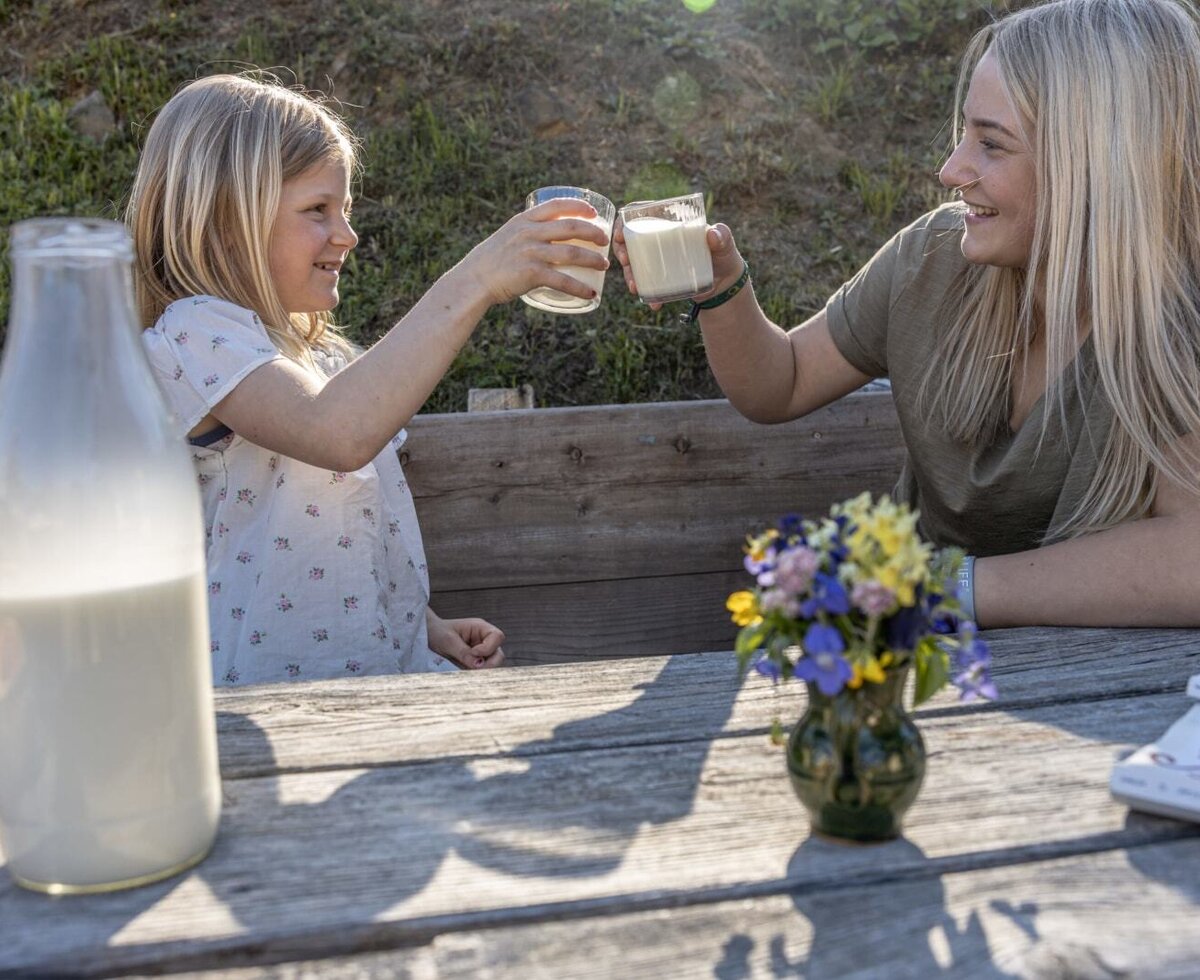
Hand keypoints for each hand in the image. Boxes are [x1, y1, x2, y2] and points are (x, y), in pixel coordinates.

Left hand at [426, 609, 505, 668]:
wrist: (427, 637)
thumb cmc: (437, 632)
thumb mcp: (448, 641)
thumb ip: (464, 652)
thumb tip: (479, 665)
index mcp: (480, 628)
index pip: (497, 637)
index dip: (489, 647)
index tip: (473, 653)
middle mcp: (484, 640)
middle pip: (498, 654)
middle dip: (488, 663)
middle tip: (472, 668)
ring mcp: (480, 653)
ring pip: (492, 665)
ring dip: (481, 670)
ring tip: (463, 669)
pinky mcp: (474, 664)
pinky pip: (481, 671)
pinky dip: (474, 674)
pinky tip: (462, 673)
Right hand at [460, 198, 610, 306]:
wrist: (475, 280)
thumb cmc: (493, 260)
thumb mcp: (509, 235)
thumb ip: (529, 232)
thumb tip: (552, 234)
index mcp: (524, 220)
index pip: (557, 205)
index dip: (579, 206)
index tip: (594, 212)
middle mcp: (529, 233)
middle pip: (571, 228)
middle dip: (593, 233)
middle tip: (605, 241)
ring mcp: (531, 253)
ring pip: (571, 253)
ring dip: (593, 260)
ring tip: (604, 266)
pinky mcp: (531, 274)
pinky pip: (563, 280)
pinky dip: (580, 288)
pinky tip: (591, 293)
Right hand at [613, 220, 744, 310]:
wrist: (724, 286)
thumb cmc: (724, 257)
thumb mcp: (725, 246)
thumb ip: (723, 236)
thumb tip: (713, 234)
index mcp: (669, 223)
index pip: (640, 214)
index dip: (624, 222)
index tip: (621, 235)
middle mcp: (658, 239)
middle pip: (630, 239)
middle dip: (621, 251)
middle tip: (627, 262)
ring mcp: (656, 259)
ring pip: (633, 263)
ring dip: (629, 275)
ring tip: (635, 287)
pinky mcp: (658, 278)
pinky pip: (644, 283)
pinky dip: (646, 293)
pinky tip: (653, 303)